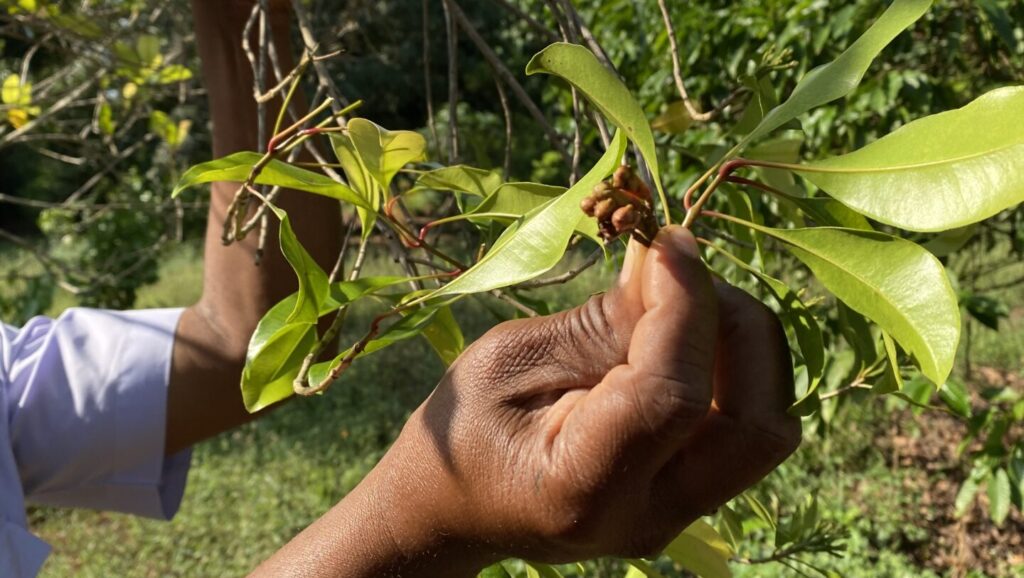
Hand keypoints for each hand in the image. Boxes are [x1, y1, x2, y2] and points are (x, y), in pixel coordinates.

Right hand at [253, 226, 800, 576]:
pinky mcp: (692, 495)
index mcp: (584, 488)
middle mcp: (649, 516)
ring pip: (769, 425)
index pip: (674, 396)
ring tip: (681, 299)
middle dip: (737, 325)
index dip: (685, 304)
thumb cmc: (461, 431)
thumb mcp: (510, 360)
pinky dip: (733, 364)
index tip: (667, 240)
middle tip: (680, 270)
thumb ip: (602, 321)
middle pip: (756, 424)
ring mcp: (679, 514)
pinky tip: (681, 332)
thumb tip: (674, 258)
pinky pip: (747, 423)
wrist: (454, 508)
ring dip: (743, 344)